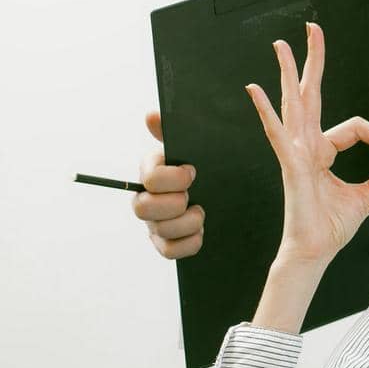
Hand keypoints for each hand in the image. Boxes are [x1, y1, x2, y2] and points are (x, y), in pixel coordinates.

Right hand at [133, 111, 203, 259]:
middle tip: (193, 197)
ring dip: (186, 223)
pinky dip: (189, 243)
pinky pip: (169, 251)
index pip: (150, 178)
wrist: (225, 188)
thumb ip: (173, 131)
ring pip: (160, 231)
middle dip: (173, 205)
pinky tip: (202, 231)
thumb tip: (151, 115)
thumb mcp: (196, 145)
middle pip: (143, 209)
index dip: (172, 178)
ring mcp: (155, 222)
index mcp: (152, 172)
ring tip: (201, 213)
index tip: (193, 172)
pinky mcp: (167, 242)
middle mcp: (147, 198)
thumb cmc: (207, 164)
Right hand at [247, 22, 368, 270]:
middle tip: (312, 29)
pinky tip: (256, 90)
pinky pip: (278, 132)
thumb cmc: (333, 226)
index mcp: (323, 151)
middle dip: (312, 61)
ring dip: (287, 72)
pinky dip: (267, 111)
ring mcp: (296, 152)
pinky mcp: (291, 163)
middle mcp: (307, 146)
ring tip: (282, 45)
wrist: (315, 251)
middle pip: (310, 95)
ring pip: (293, 104)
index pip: (356, 127)